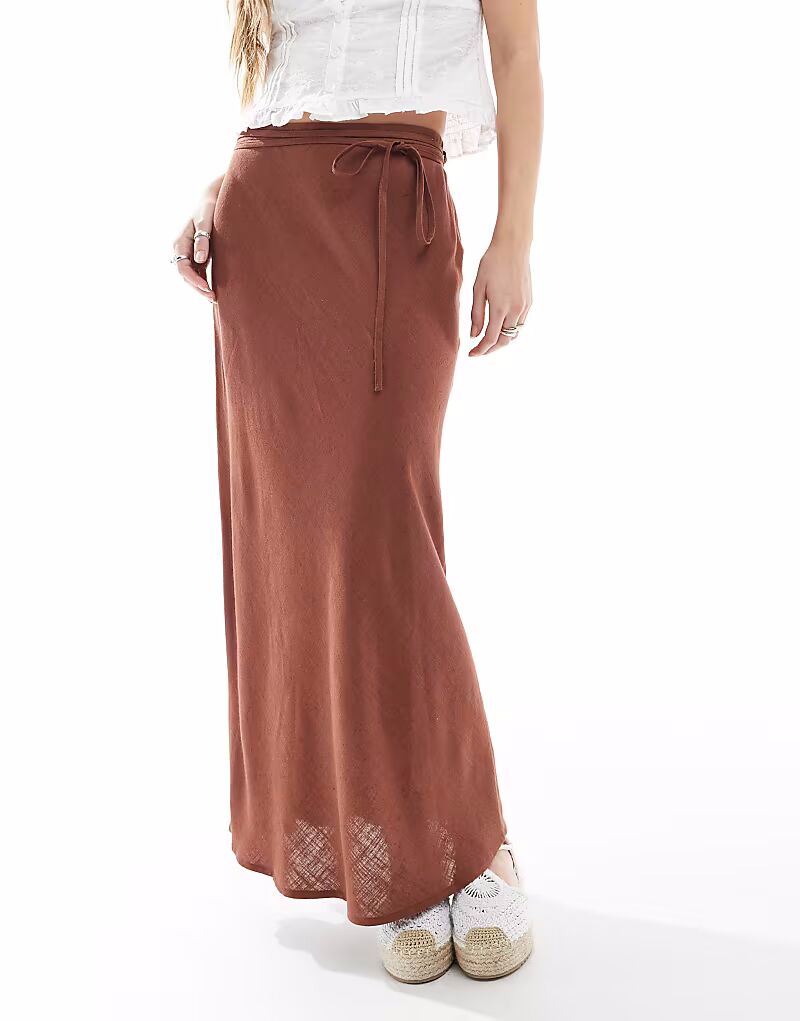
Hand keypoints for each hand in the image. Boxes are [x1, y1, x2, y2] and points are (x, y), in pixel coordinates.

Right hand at [172, 177, 223, 302]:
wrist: (212, 201)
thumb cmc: (208, 208)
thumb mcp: (205, 221)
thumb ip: (203, 239)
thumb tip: (200, 259)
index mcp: (180, 242)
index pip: (182, 267)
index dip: (193, 280)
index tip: (206, 288)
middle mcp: (182, 250)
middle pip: (186, 275)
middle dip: (198, 288)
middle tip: (213, 298)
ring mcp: (189, 254)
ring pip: (192, 276)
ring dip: (201, 288)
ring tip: (215, 298)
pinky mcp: (198, 256)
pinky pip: (198, 273)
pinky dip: (204, 282)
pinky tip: (214, 290)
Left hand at [469, 238, 531, 354]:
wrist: (513, 247)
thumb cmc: (492, 264)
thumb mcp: (478, 288)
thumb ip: (476, 314)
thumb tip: (474, 335)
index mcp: (500, 307)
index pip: (490, 339)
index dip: (480, 350)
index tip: (471, 354)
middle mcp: (515, 310)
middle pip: (504, 341)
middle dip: (491, 349)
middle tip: (479, 350)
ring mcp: (525, 307)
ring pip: (514, 334)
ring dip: (502, 341)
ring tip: (489, 340)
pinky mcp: (530, 302)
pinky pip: (520, 324)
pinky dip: (510, 330)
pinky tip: (501, 326)